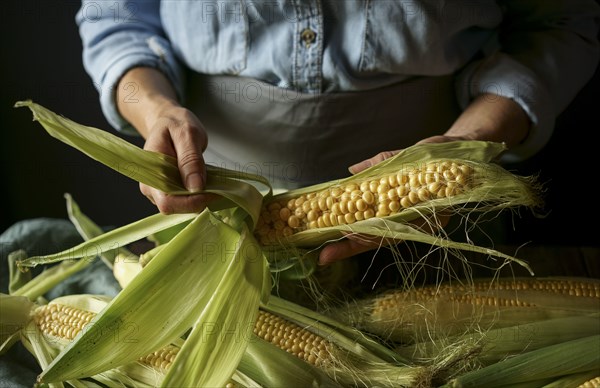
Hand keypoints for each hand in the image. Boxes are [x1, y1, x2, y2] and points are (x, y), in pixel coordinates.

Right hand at [140, 103, 215, 213]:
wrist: (167, 121)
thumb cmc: (175, 124)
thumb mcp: (187, 134)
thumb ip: (190, 159)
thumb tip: (195, 186)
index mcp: (150, 171)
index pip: (167, 201)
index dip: (192, 202)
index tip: (214, 192)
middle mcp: (150, 185)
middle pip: (174, 208)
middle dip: (197, 201)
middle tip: (217, 186)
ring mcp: (157, 190)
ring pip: (180, 206)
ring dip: (199, 198)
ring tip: (210, 180)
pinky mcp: (167, 190)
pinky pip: (183, 200)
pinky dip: (197, 194)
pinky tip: (204, 182)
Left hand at [320, 93, 529, 264]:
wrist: (461, 153)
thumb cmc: (442, 153)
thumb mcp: (416, 152)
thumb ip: (384, 162)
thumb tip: (353, 171)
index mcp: (423, 211)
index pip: (389, 230)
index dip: (365, 236)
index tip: (343, 240)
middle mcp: (415, 220)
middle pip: (378, 238)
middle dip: (350, 248)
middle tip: (323, 256)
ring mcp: (408, 217)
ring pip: (376, 234)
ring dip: (350, 241)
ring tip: (325, 248)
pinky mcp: (400, 210)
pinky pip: (379, 222)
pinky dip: (359, 224)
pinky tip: (338, 226)